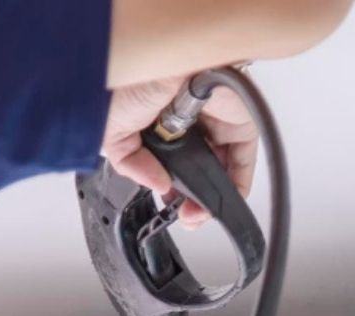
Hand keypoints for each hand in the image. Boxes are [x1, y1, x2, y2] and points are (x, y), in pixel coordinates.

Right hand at [102, 76, 257, 227]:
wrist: (156, 60)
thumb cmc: (130, 80)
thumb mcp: (112, 133)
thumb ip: (130, 165)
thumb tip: (157, 185)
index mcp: (159, 127)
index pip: (170, 168)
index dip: (170, 192)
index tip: (166, 206)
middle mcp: (188, 125)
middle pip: (197, 172)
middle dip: (191, 201)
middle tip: (185, 216)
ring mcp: (214, 123)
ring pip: (220, 170)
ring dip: (211, 200)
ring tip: (197, 214)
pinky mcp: (238, 120)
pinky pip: (243, 160)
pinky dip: (236, 186)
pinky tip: (219, 201)